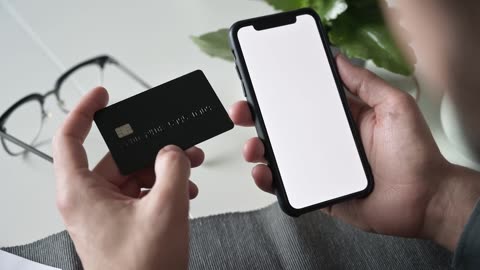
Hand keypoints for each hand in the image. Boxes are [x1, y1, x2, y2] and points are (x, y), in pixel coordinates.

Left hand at [53, 87, 203, 269]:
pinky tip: (184, 192)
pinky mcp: (121, 223)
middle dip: (151, 149)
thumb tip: (173, 151)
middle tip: (177, 143)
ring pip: (132, 175)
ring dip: (162, 170)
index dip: (84, 111)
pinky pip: (139, 194)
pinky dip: (161, 189)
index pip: (70, 139)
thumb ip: (173, 169)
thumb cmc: (141, 269)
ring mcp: (105, 213)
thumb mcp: (166, 210)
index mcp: (81, 193)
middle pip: (116, 157)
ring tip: (189, 169)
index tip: (103, 96)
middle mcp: (88, 200)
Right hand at [229, 55, 479, 249]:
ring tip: (253, 147)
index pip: (301, 103)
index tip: (260, 87)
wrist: (424, 199)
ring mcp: (318, 167)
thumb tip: (339, 59)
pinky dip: (269, 180)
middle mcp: (325, 141)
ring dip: (258, 149)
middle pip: (282, 129)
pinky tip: (263, 172)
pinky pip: (287, 185)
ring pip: (279, 156)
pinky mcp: (317, 191)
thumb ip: (365, 83)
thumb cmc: (415, 154)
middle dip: (257, 119)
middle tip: (243, 112)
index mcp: (340, 119)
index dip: (278, 95)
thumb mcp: (393, 106)